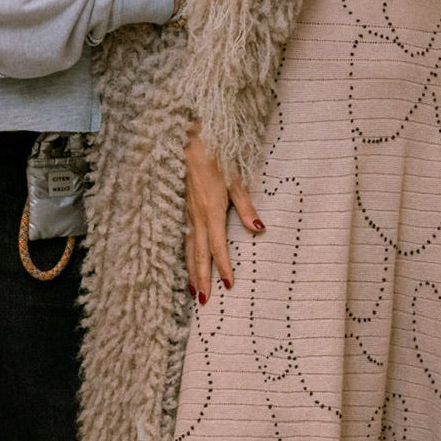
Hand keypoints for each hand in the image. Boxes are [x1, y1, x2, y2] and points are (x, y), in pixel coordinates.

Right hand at [184, 125, 262, 305]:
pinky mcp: (180, 206)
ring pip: (186, 247)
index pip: (217, 247)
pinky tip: (183, 262)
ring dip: (190, 270)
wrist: (188, 138)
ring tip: (193, 291)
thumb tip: (260, 229)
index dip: (223, 267)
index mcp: (211, 210)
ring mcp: (185, 212)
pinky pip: (181, 236)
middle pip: (198, 253)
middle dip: (202, 278)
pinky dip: (182, 253)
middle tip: (205, 302)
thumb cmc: (217, 154)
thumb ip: (246, 205)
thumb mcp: (236, 178)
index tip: (228, 286)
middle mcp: (196, 215)